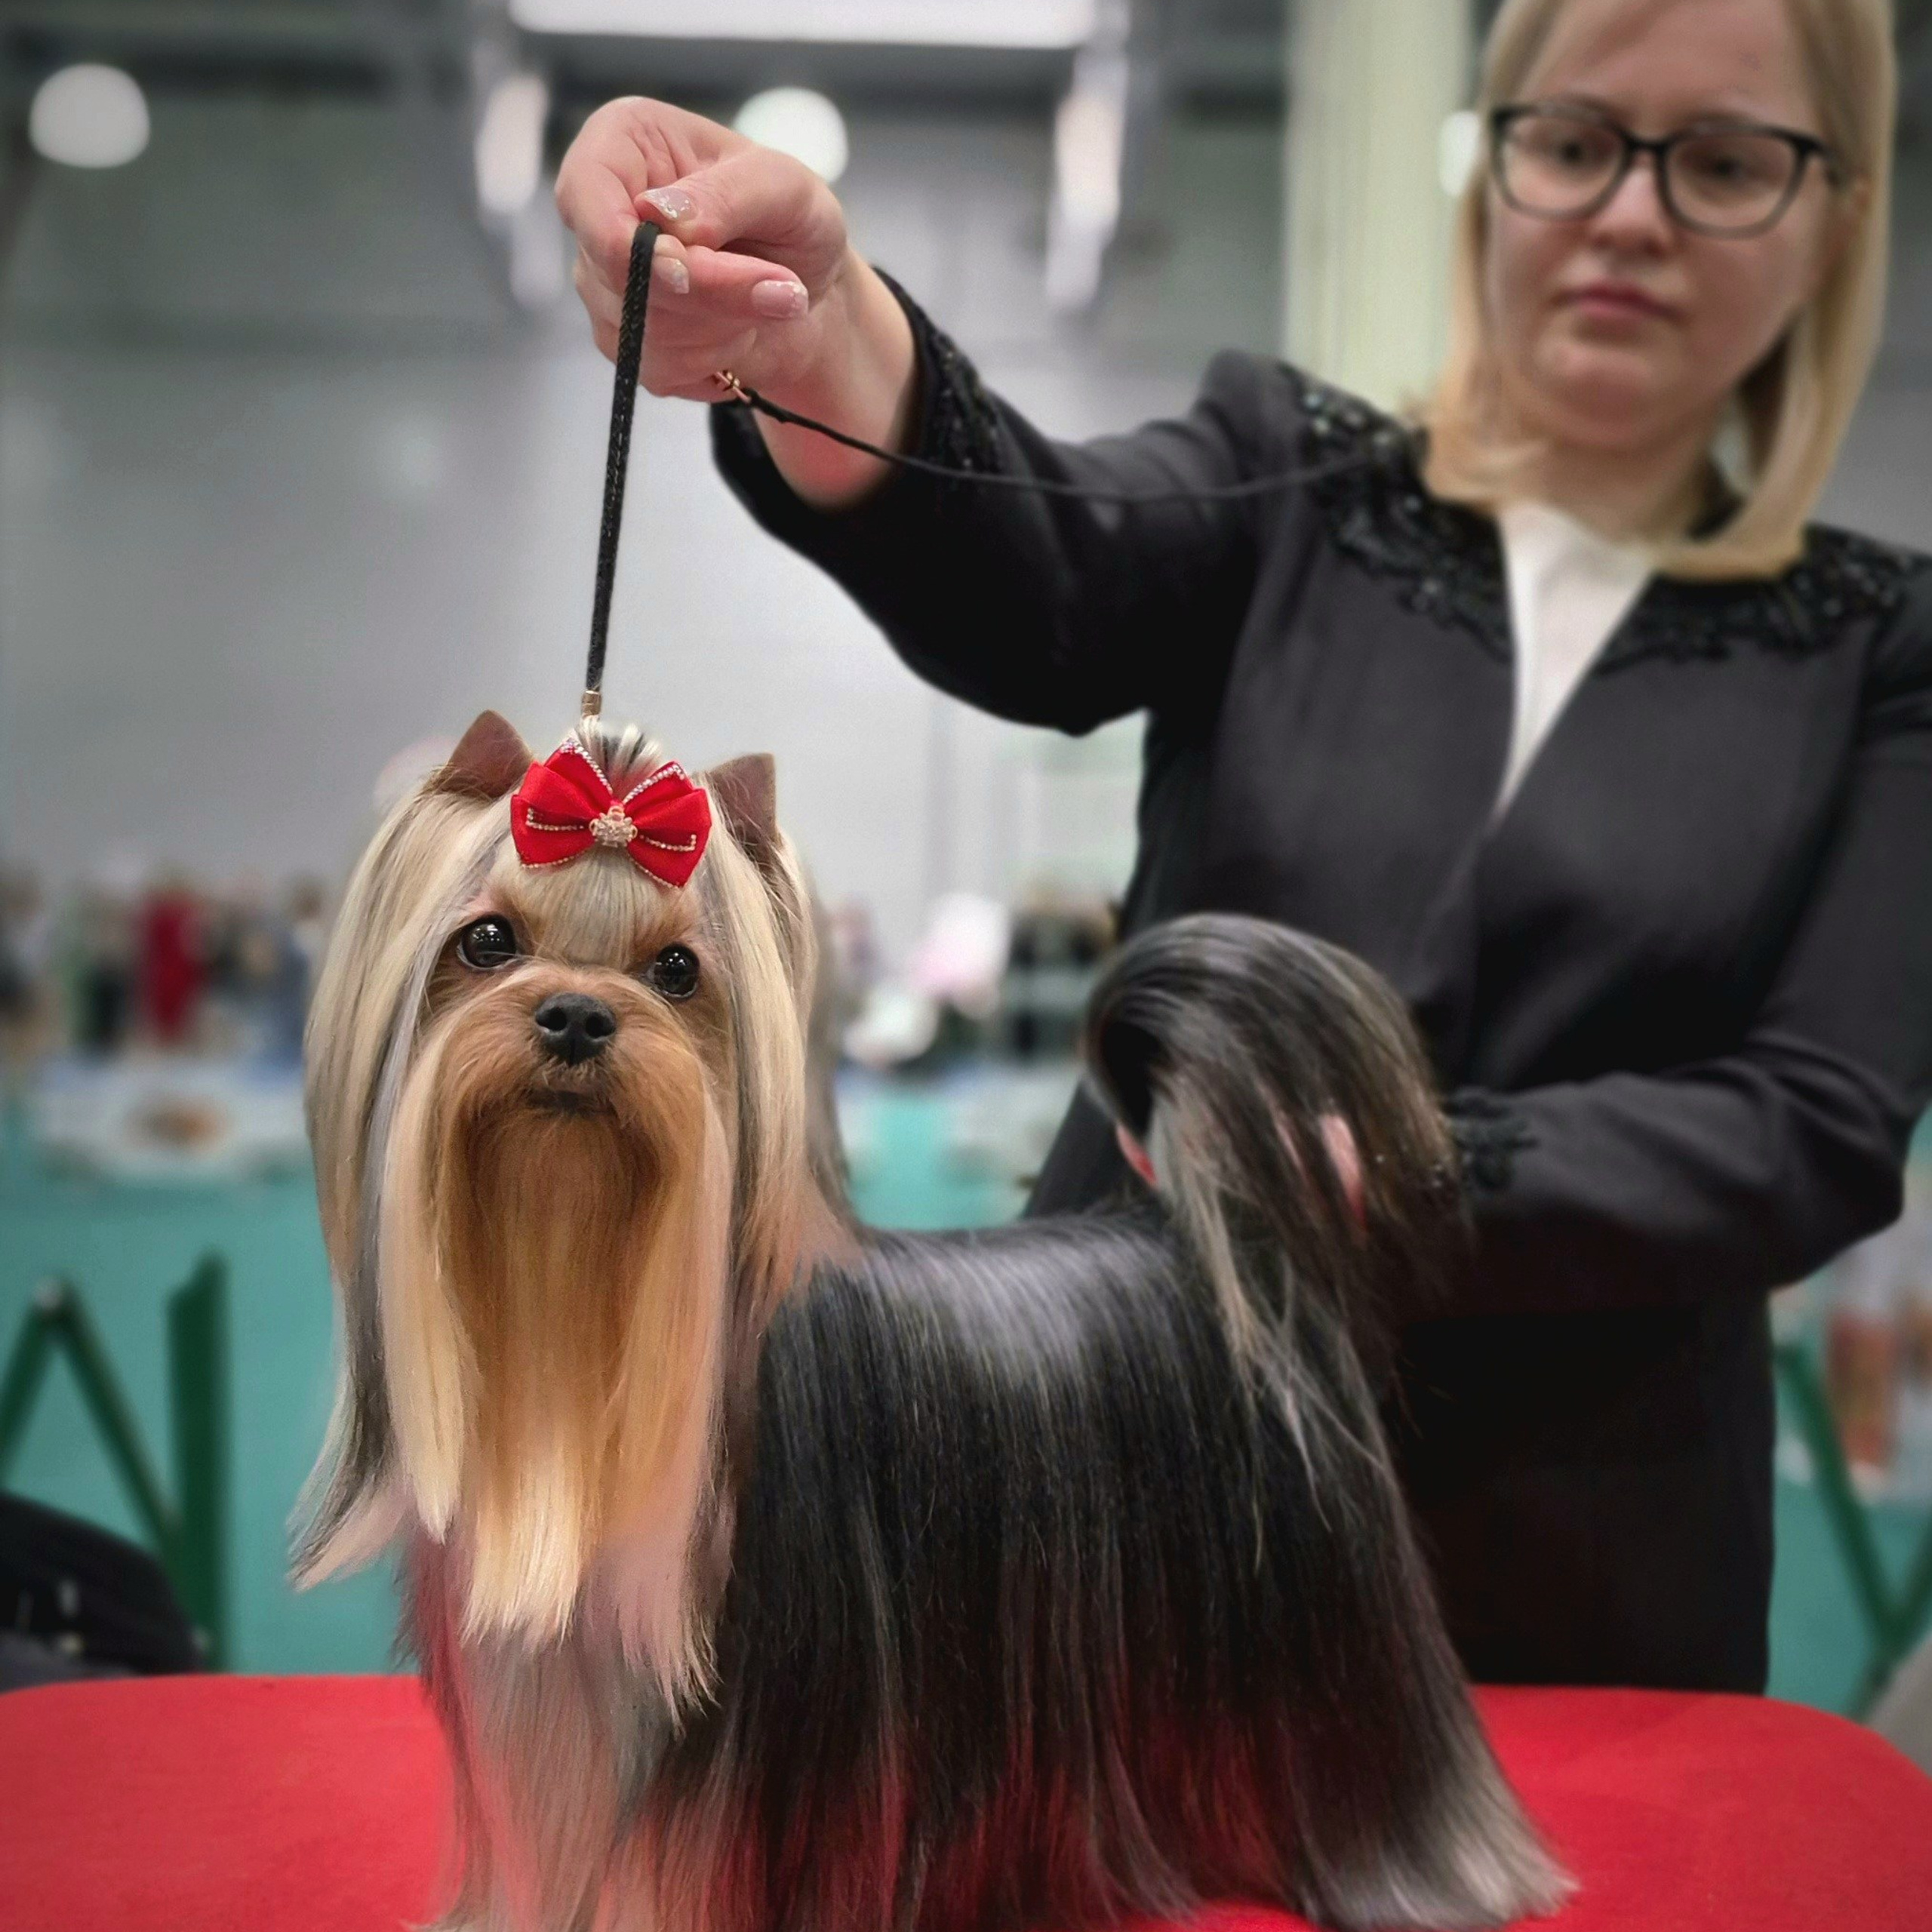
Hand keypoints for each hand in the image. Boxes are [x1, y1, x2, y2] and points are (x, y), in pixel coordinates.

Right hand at [555, 96, 916, 504]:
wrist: (808, 283)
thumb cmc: (792, 216)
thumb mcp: (784, 186)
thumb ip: (726, 195)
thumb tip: (661, 216)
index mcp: (620, 142)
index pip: (585, 199)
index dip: (634, 250)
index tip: (689, 273)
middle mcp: (596, 209)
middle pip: (619, 278)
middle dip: (708, 296)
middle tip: (781, 289)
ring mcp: (600, 278)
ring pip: (638, 331)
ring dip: (719, 328)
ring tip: (762, 298)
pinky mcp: (621, 336)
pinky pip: (654, 367)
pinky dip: (712, 358)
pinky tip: (738, 329)